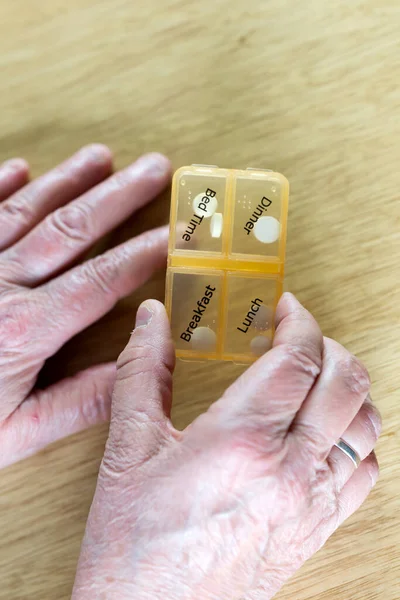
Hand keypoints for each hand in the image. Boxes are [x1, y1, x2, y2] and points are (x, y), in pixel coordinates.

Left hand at [0, 146, 170, 467]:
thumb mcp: (13, 434)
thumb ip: (78, 403)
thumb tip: (132, 377)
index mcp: (23, 330)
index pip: (101, 281)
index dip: (143, 254)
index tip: (175, 234)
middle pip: (71, 231)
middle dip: (119, 197)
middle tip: (154, 168)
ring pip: (26, 211)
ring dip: (67, 181)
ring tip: (102, 157)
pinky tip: (21, 168)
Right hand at [73, 294, 380, 599]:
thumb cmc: (134, 544)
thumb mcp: (128, 449)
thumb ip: (143, 372)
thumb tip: (153, 320)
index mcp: (241, 441)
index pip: (298, 358)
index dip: (299, 321)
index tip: (286, 308)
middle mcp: (289, 471)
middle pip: (346, 383)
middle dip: (329, 345)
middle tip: (300, 337)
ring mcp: (310, 504)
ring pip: (366, 425)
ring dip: (347, 389)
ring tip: (316, 378)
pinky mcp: (316, 530)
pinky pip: (365, 474)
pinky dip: (357, 439)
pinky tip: (327, 433)